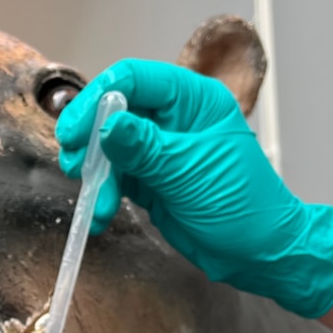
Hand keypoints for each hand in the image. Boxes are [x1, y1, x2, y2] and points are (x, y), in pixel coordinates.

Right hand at [55, 59, 332, 318]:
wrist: (258, 252)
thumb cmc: (243, 205)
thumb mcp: (190, 173)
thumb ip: (145, 148)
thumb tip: (107, 125)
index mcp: (193, 100)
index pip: (135, 79)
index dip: (99, 99)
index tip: (74, 130)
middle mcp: (173, 119)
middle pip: (114, 111)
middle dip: (90, 139)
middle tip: (74, 164)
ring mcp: (159, 150)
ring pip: (109, 147)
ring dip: (95, 173)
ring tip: (95, 200)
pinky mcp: (150, 180)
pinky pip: (115, 177)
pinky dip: (103, 193)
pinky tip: (100, 213)